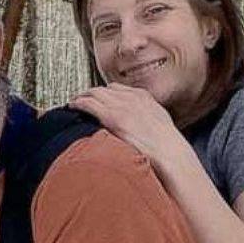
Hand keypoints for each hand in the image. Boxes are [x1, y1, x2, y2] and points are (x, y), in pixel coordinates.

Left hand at [70, 83, 186, 168]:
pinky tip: (72, 106)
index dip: (105, 93)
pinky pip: (90, 104)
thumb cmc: (166, 147)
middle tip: (81, 99)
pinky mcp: (113, 117)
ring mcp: (122, 106)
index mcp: (144, 98)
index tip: (98, 98)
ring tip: (74, 102)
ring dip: (82, 96)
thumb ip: (145, 119)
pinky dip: (79, 103)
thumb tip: (137, 126)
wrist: (170, 154)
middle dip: (91, 93)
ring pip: (94, 93)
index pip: (118, 88)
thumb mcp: (159, 125)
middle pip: (104, 89)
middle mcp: (132, 98)